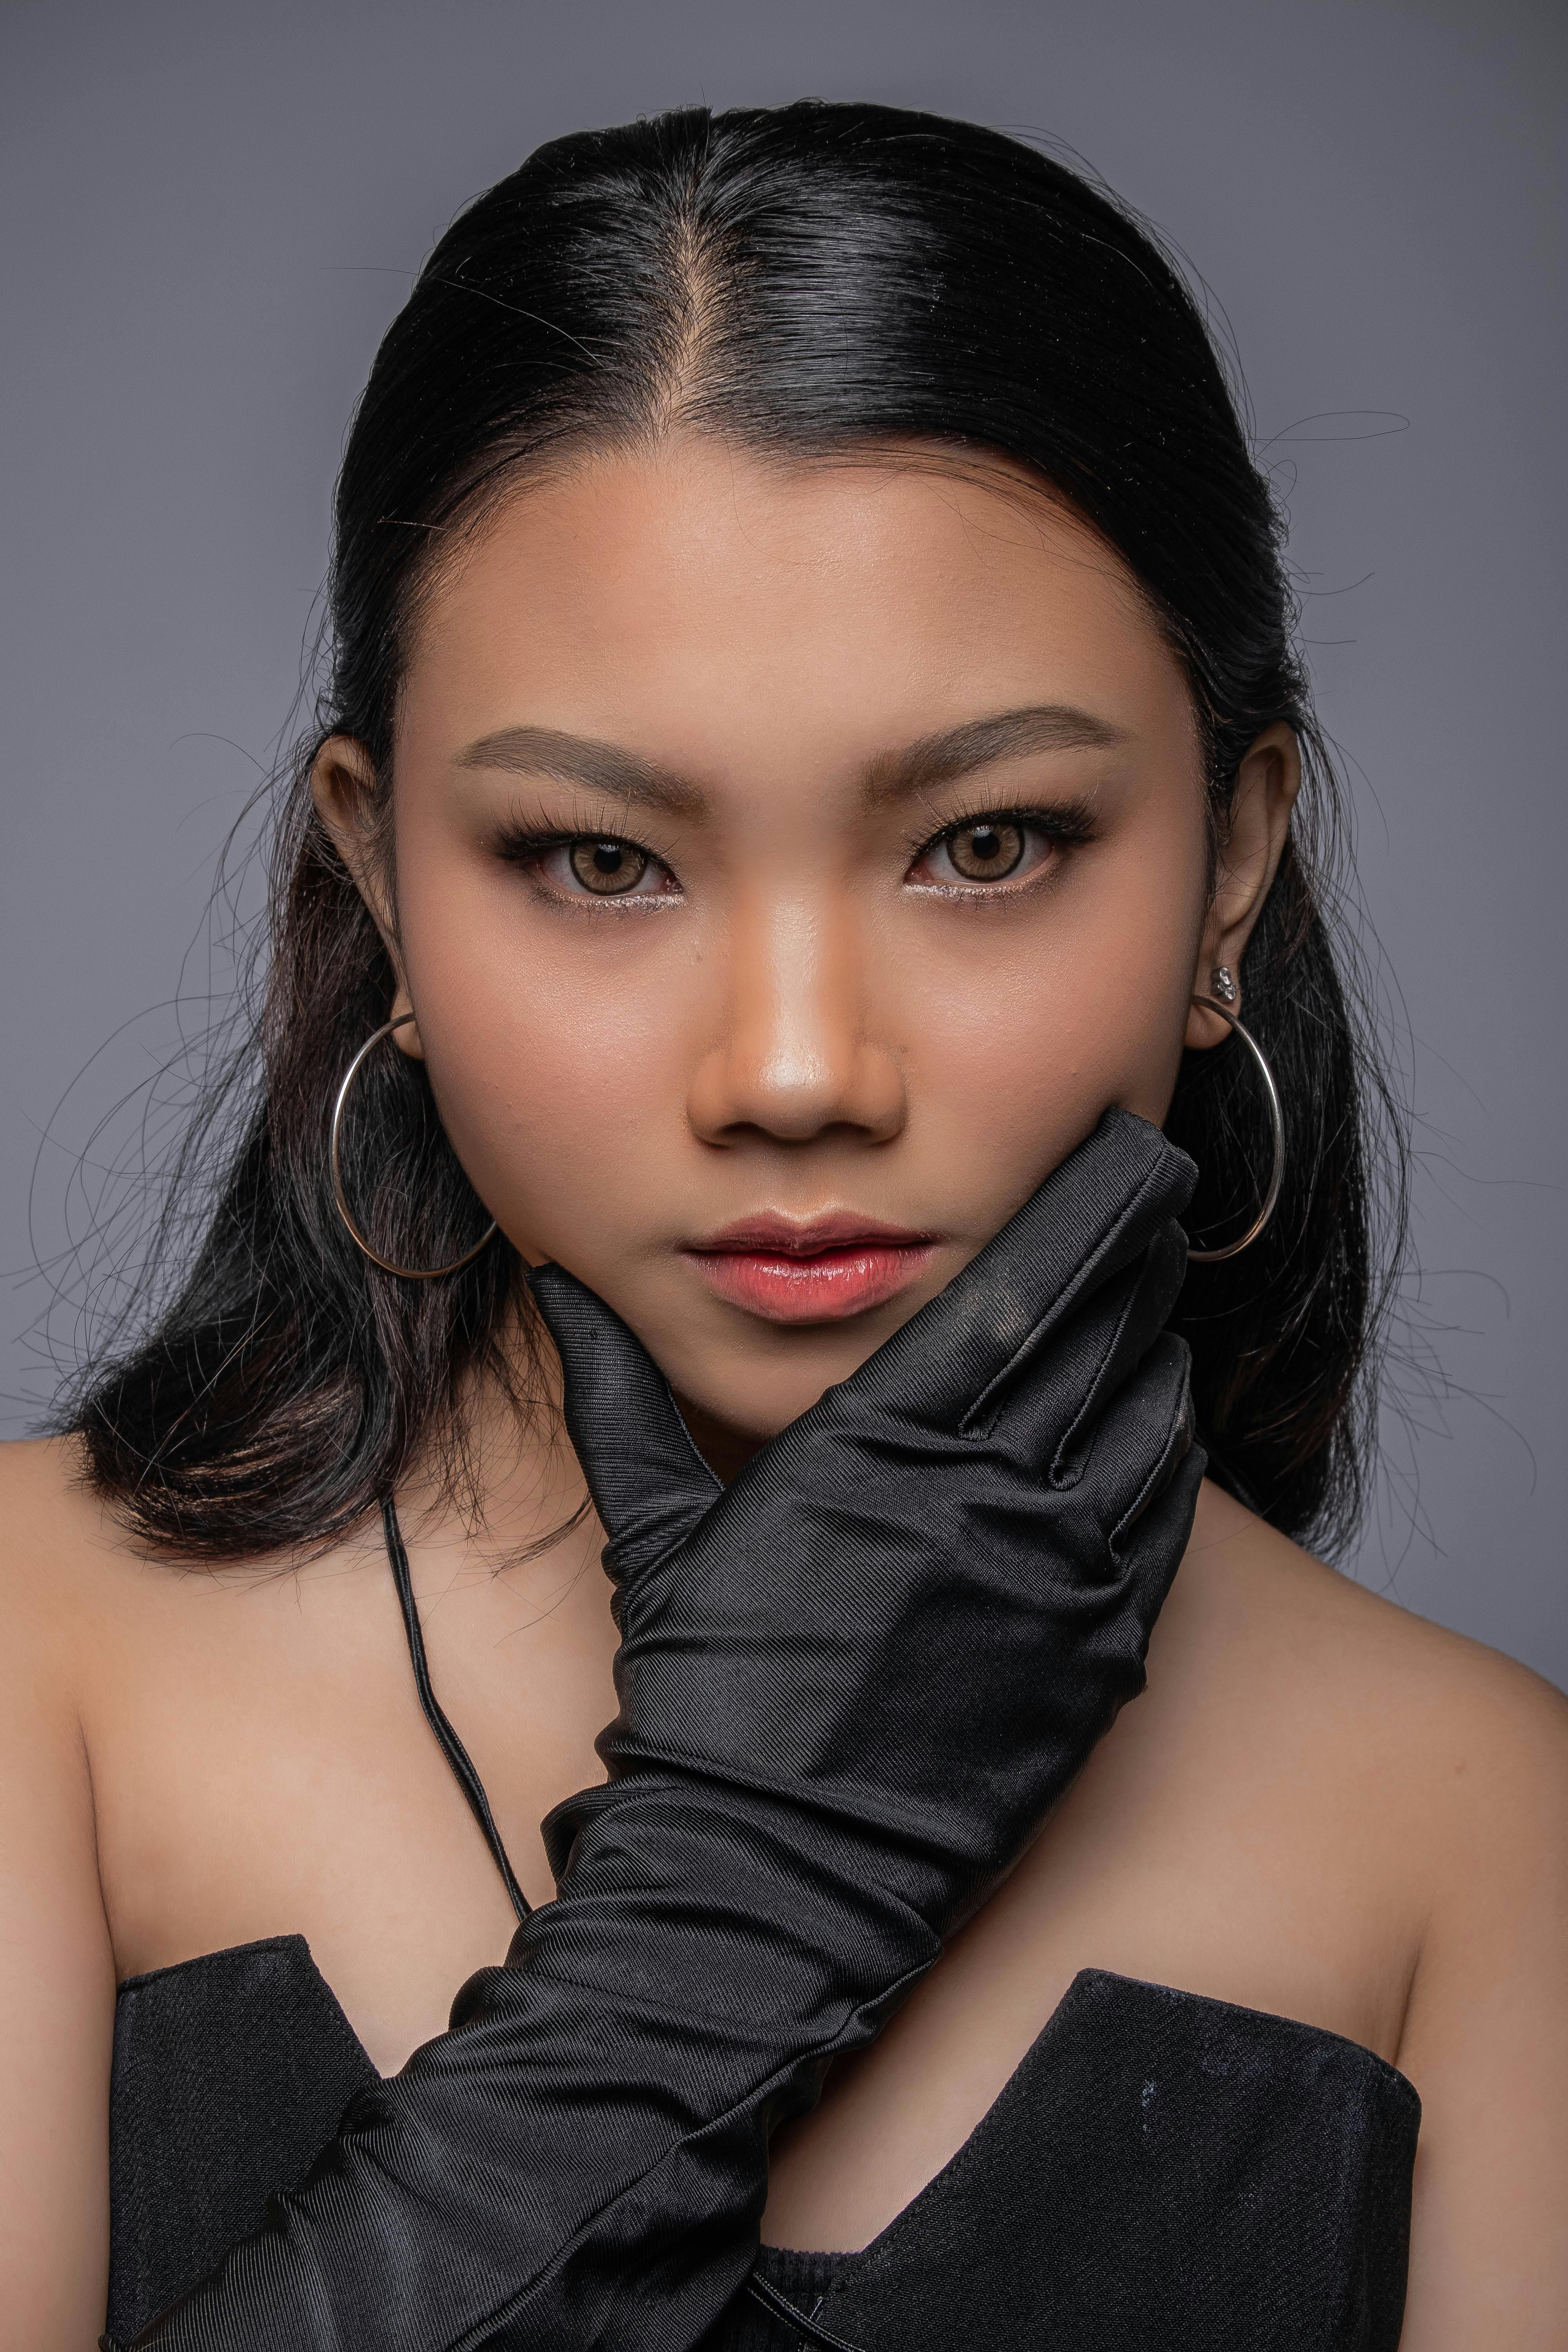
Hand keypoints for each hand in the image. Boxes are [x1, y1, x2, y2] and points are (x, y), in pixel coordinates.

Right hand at [119, 1109, 1202, 2351]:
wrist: (769, 1871)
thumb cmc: (707, 1698)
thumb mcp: (662, 1529)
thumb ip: (623, 1393)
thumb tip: (561, 1287)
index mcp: (877, 1443)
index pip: (1014, 1286)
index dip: (1081, 1208)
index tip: (1117, 1150)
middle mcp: (982, 1489)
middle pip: (1097, 1330)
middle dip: (1135, 1249)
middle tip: (1158, 1190)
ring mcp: (1054, 1571)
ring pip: (1145, 1416)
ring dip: (1155, 1343)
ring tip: (1158, 1294)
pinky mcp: (1098, 1650)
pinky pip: (1164, 1520)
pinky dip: (1170, 1453)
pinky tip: (1162, 1418)